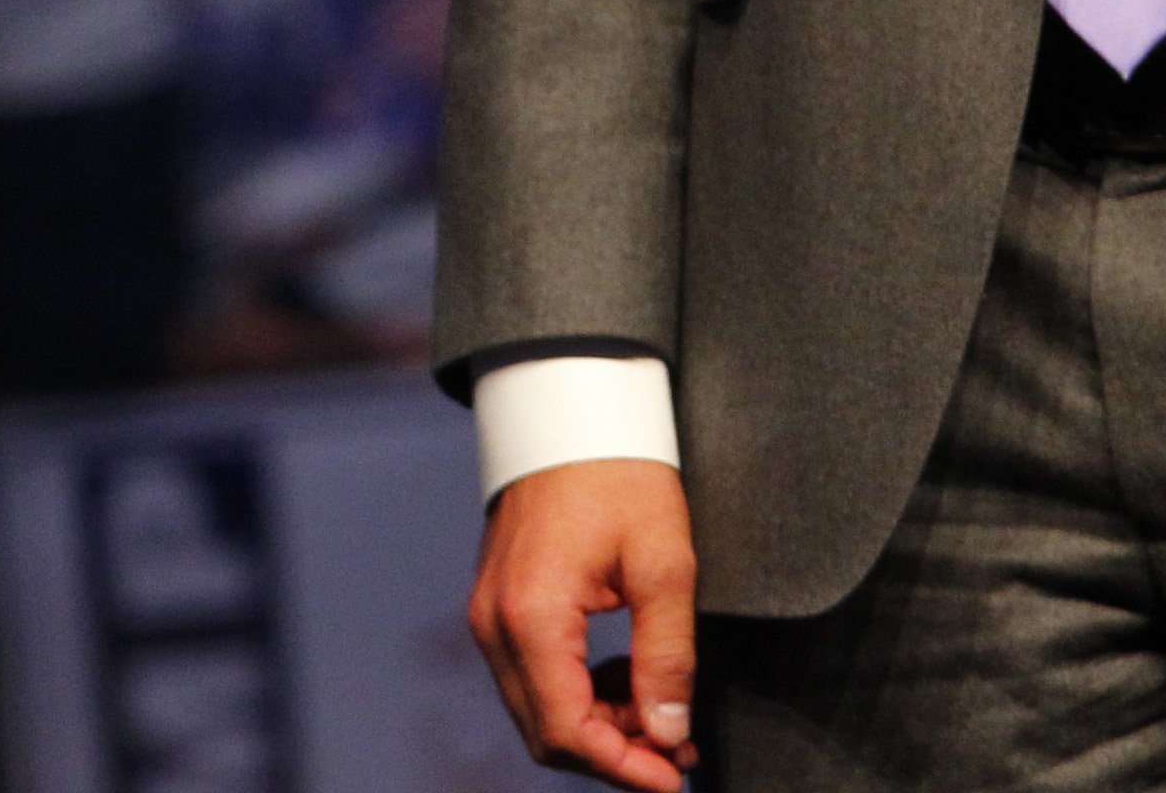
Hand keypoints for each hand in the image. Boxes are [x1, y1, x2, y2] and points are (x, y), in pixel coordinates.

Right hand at [470, 458, 697, 785]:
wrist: (569, 410)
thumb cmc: (620, 474)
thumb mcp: (665, 563)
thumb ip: (667, 656)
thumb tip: (669, 731)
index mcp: (532, 616)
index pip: (567, 730)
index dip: (623, 768)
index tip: (676, 776)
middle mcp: (494, 623)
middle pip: (545, 731)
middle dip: (613, 754)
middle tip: (677, 748)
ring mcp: (487, 613)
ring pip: (536, 709)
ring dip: (597, 729)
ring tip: (661, 716)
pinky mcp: (496, 604)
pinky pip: (529, 676)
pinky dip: (576, 696)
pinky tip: (625, 682)